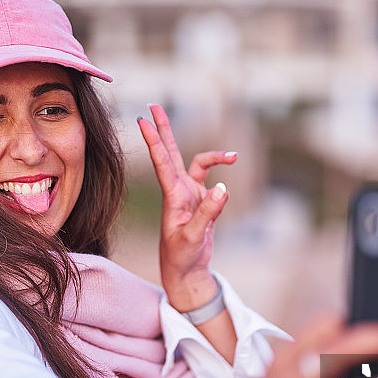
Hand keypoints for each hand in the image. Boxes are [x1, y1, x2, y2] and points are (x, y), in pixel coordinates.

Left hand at [137, 104, 236, 311]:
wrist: (186, 272)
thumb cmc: (183, 256)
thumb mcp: (195, 237)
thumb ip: (209, 213)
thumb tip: (224, 187)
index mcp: (173, 197)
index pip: (162, 162)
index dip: (154, 140)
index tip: (143, 120)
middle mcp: (179, 190)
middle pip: (172, 152)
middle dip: (164, 128)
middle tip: (154, 105)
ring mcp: (190, 195)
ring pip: (199, 163)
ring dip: (215, 156)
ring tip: (234, 157)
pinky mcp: (202, 202)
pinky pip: (214, 185)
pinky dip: (221, 186)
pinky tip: (224, 197)